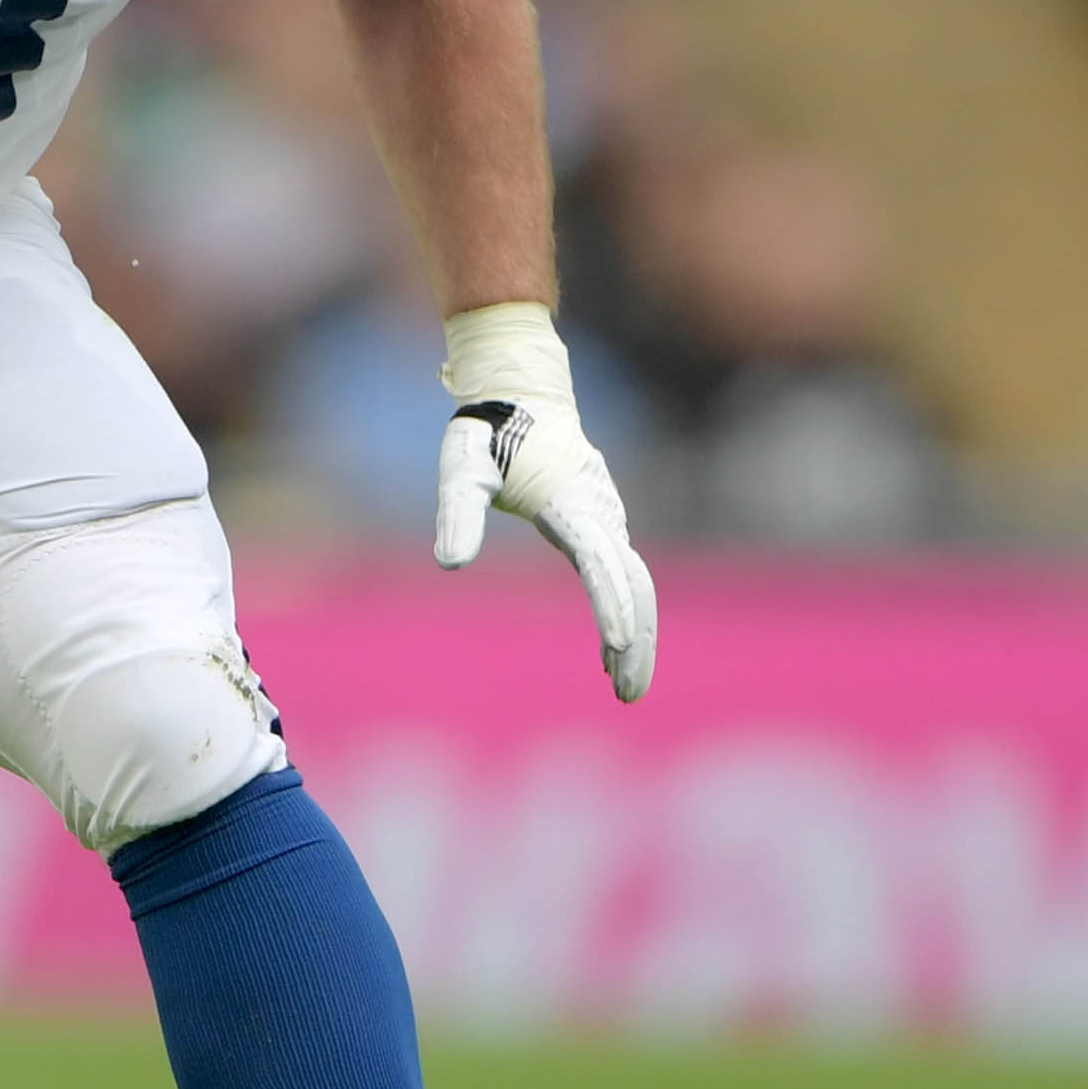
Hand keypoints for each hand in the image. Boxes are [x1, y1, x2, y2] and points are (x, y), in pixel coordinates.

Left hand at [428, 301, 658, 703]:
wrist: (521, 392)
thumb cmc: (487, 431)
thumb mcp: (462, 468)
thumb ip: (457, 512)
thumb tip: (449, 563)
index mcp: (571, 500)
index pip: (600, 560)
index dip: (610, 604)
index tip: (615, 646)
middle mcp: (600, 510)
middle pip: (634, 584)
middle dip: (635, 642)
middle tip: (626, 696)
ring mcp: (607, 517)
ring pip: (636, 583)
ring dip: (638, 636)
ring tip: (625, 689)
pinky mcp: (602, 523)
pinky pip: (624, 575)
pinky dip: (627, 614)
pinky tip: (610, 653)